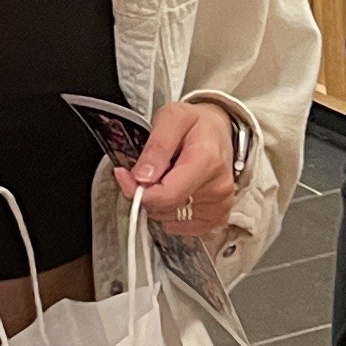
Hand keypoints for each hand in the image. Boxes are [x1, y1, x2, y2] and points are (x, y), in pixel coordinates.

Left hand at [116, 99, 239, 238]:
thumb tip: (142, 177)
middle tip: (148, 171)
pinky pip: (180, 227)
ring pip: (168, 219)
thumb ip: (156, 146)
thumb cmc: (197, 124)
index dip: (137, 190)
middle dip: (147, 193)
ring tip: (168, 178)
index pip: (165, 195)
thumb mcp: (172, 118)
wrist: (220, 132)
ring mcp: (219, 206)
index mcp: (207, 162)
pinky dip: (171, 212)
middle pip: (164, 209)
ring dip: (159, 202)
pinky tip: (178, 192)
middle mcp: (218, 188)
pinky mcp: (218, 218)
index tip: (125, 175)